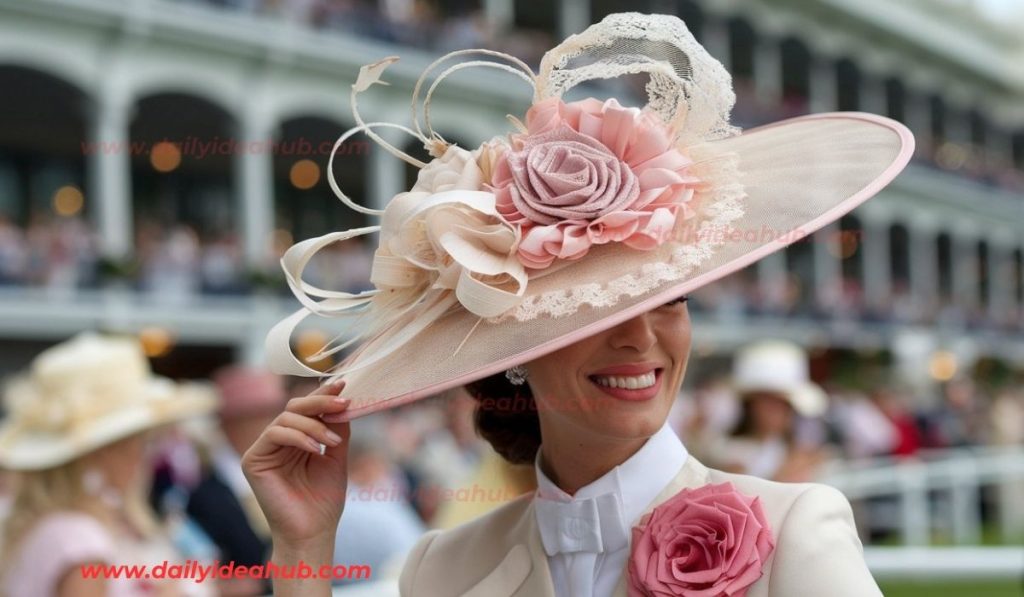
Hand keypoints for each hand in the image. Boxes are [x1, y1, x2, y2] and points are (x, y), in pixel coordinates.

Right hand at [241, 380, 350, 548]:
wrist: (313, 532)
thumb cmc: (324, 500)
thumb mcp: (336, 457)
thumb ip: (336, 429)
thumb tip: (341, 400)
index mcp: (296, 440)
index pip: (307, 409)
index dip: (324, 395)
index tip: (344, 386)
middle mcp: (277, 442)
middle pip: (294, 407)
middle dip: (320, 402)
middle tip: (342, 403)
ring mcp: (263, 450)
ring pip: (286, 418)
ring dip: (314, 425)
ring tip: (333, 441)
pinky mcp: (252, 460)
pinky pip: (274, 434)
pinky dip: (298, 437)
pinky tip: (315, 449)